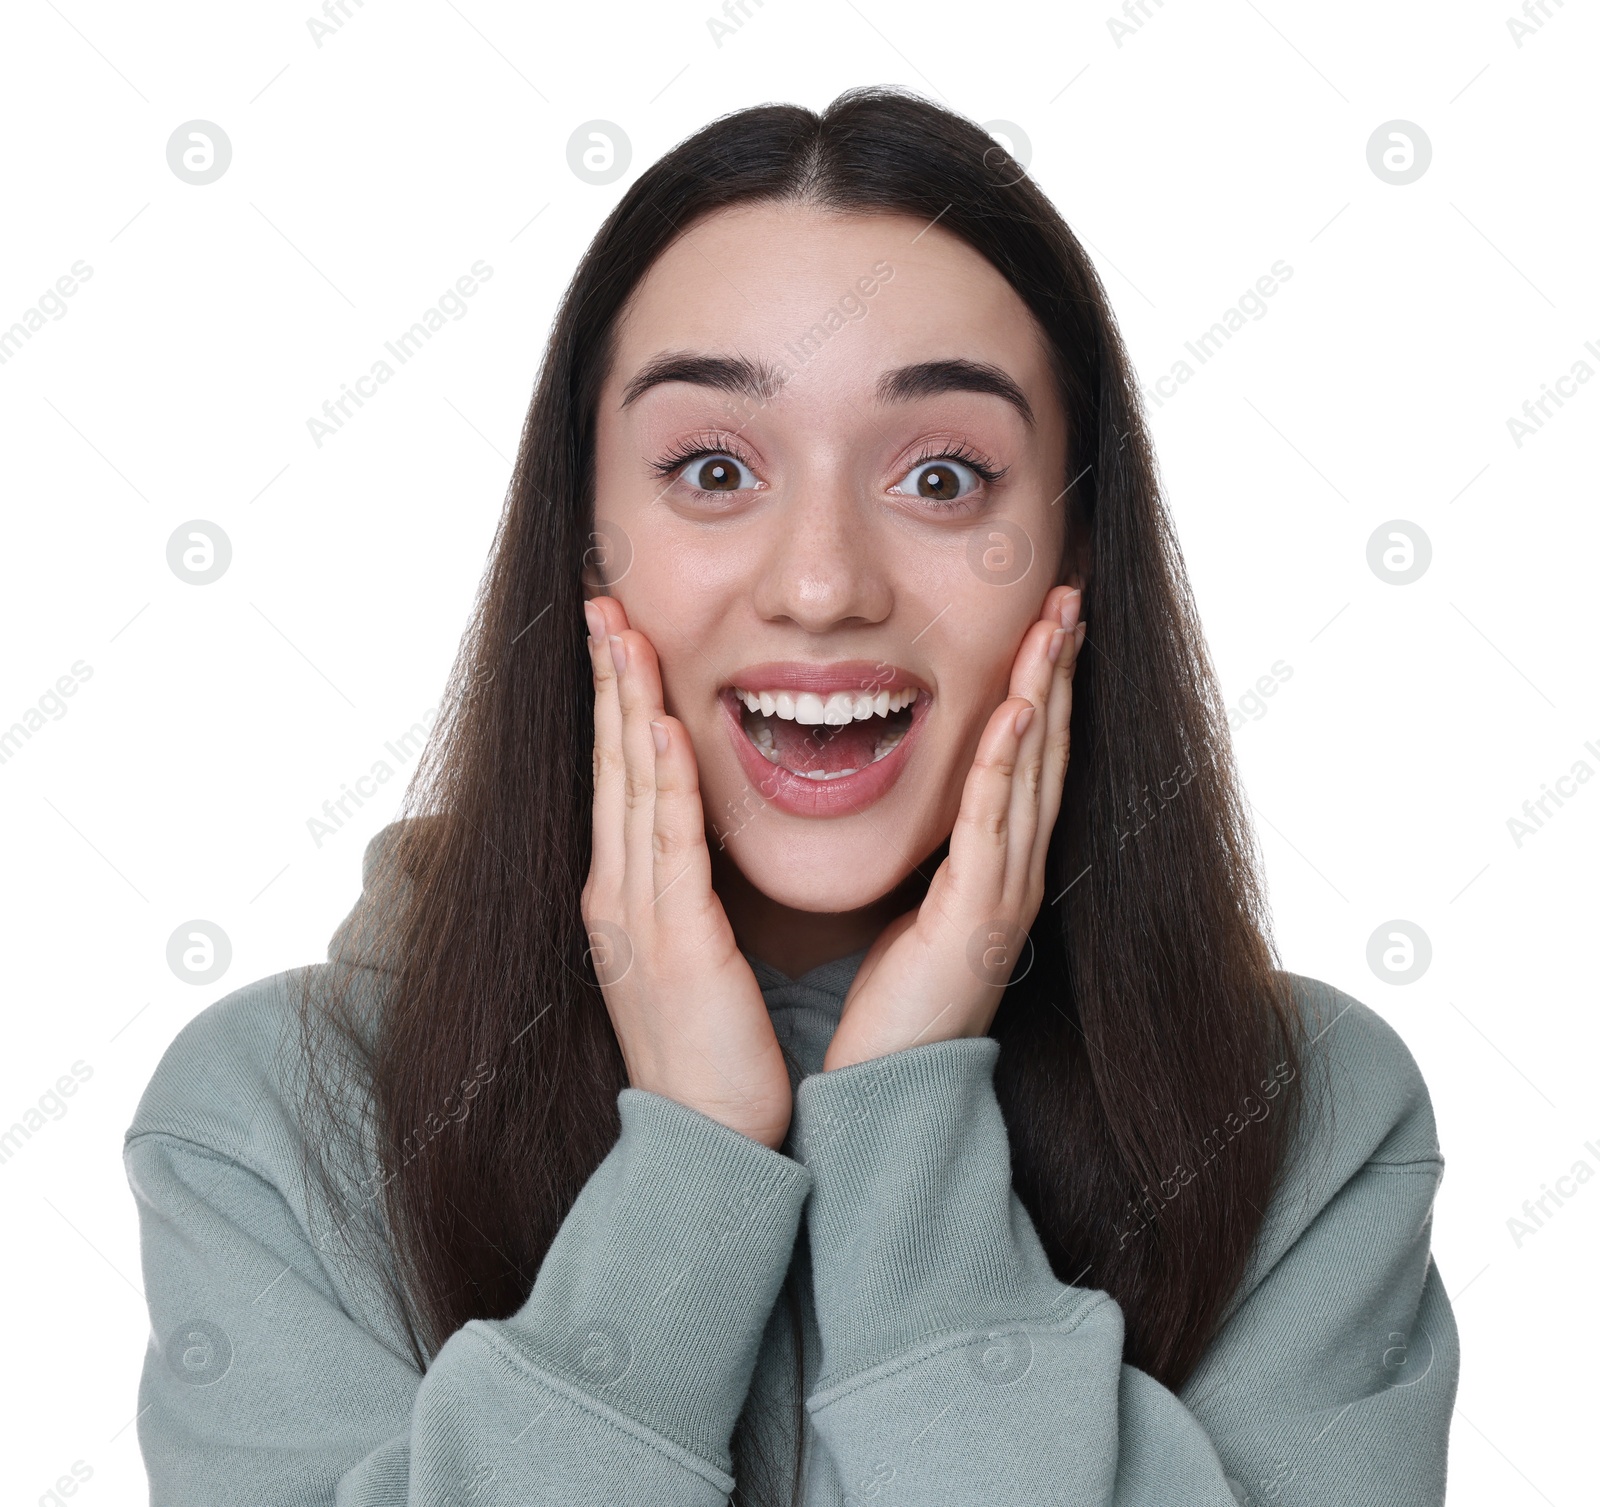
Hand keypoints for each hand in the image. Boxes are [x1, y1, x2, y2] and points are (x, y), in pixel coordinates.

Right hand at [581, 594, 794, 1149]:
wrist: (708, 1138)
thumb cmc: (710, 1053)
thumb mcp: (690, 956)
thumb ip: (687, 892)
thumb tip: (697, 845)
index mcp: (624, 894)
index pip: (618, 778)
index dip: (614, 704)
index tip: (617, 640)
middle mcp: (617, 891)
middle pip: (610, 764)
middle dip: (607, 679)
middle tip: (602, 604)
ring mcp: (636, 911)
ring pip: (630, 785)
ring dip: (626, 702)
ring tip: (621, 632)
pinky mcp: (673, 936)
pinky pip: (668, 838)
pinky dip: (663, 775)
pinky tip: (664, 724)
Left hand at [822, 585, 1084, 1071]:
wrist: (888, 1092)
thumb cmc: (891, 1006)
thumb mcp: (915, 910)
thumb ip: (930, 857)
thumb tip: (923, 806)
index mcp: (998, 868)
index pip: (1028, 759)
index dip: (1041, 688)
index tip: (1044, 624)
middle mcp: (1015, 873)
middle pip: (1046, 751)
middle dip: (1057, 670)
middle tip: (1068, 596)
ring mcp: (1005, 895)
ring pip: (1033, 772)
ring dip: (1046, 692)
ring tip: (1057, 624)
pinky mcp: (977, 918)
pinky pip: (994, 823)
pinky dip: (1009, 762)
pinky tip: (1018, 708)